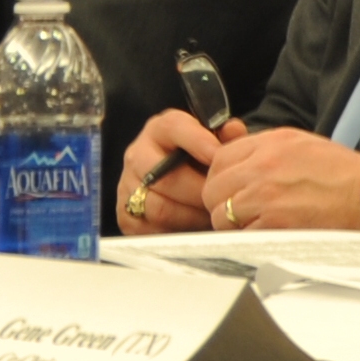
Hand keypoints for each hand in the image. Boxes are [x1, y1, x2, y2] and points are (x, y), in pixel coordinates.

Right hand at [114, 109, 240, 233]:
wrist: (176, 181)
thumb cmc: (201, 159)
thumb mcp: (214, 142)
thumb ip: (227, 136)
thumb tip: (233, 130)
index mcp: (161, 130)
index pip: (173, 128)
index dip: (198, 142)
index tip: (219, 156)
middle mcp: (138, 155)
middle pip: (166, 177)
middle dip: (198, 192)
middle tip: (221, 200)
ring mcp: (128, 186)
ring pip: (159, 208)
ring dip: (191, 216)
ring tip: (212, 216)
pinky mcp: (126, 216)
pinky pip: (151, 230)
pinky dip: (177, 232)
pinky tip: (196, 229)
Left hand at [199, 129, 359, 231]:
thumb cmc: (345, 174)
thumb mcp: (304, 145)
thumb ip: (267, 150)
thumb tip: (239, 164)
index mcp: (272, 143)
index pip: (220, 158)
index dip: (222, 177)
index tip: (232, 189)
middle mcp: (264, 166)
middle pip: (213, 188)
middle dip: (222, 203)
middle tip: (240, 212)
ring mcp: (266, 195)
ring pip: (221, 215)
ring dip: (234, 225)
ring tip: (258, 225)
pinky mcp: (274, 223)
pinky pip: (241, 235)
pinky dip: (250, 239)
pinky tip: (270, 235)